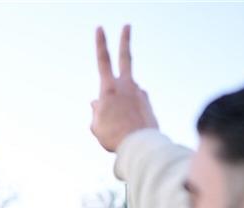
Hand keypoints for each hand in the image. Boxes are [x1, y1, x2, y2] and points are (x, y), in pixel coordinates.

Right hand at [90, 25, 158, 151]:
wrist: (140, 146)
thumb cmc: (113, 136)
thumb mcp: (96, 126)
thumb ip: (95, 111)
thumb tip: (96, 103)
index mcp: (109, 88)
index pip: (103, 60)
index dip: (100, 43)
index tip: (100, 28)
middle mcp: (126, 85)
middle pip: (126, 57)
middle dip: (125, 40)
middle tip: (127, 25)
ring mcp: (139, 92)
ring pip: (125, 94)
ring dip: (119, 107)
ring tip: (118, 127)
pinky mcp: (147, 102)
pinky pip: (133, 105)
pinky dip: (128, 114)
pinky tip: (127, 128)